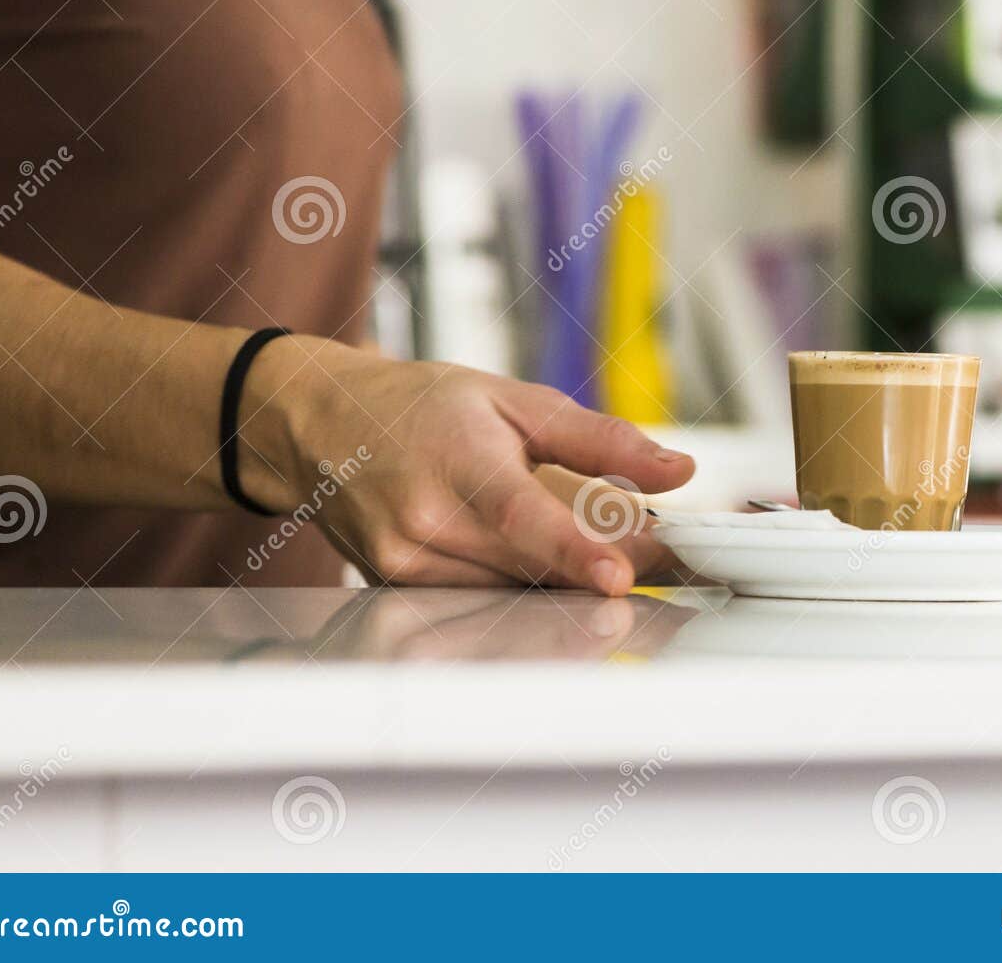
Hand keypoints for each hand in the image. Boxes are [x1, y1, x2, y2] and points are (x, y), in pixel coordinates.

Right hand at [239, 338, 694, 594]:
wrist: (322, 428)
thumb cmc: (421, 407)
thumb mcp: (516, 400)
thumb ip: (601, 440)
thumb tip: (679, 470)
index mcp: (458, 462)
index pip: (520, 515)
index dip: (572, 550)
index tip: (618, 576)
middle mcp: (425, 523)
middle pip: (534, 567)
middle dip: (604, 565)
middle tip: (654, 550)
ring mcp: (407, 566)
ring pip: (516, 593)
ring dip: (565, 581)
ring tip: (598, 551)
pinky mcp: (401, 594)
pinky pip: (485, 602)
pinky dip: (522, 587)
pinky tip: (535, 564)